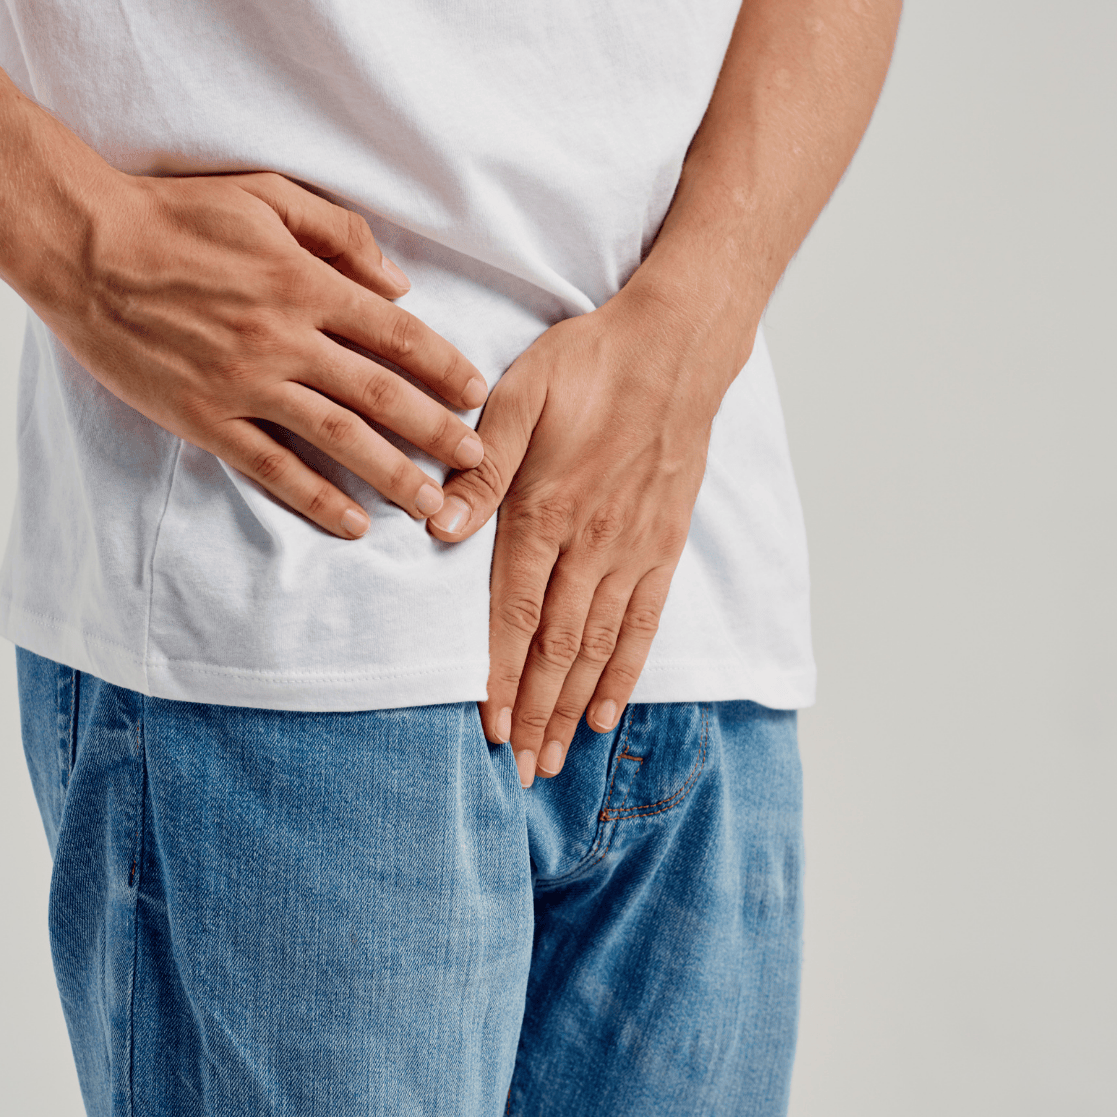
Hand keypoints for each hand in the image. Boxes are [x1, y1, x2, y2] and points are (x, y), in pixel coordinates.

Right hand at [31, 171, 487, 535]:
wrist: (80, 245)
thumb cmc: (175, 213)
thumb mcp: (265, 196)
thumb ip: (340, 234)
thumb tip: (400, 284)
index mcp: (305, 283)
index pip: (397, 334)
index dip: (445, 368)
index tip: (477, 395)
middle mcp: (284, 338)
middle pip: (381, 394)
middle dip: (437, 432)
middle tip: (477, 463)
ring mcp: (244, 382)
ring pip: (337, 437)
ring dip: (392, 474)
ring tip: (431, 504)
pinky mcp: (203, 416)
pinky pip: (271, 465)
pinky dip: (316, 496)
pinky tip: (351, 521)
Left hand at [427, 287, 746, 785]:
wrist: (678, 346)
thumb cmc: (592, 361)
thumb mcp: (520, 394)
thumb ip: (480, 466)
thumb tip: (437, 525)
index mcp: (546, 508)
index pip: (516, 611)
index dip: (499, 674)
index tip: (486, 726)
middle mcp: (592, 542)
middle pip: (557, 646)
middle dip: (535, 712)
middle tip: (519, 769)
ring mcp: (633, 549)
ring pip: (598, 645)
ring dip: (574, 706)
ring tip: (555, 756)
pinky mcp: (664, 545)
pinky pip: (644, 622)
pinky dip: (625, 670)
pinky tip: (608, 710)